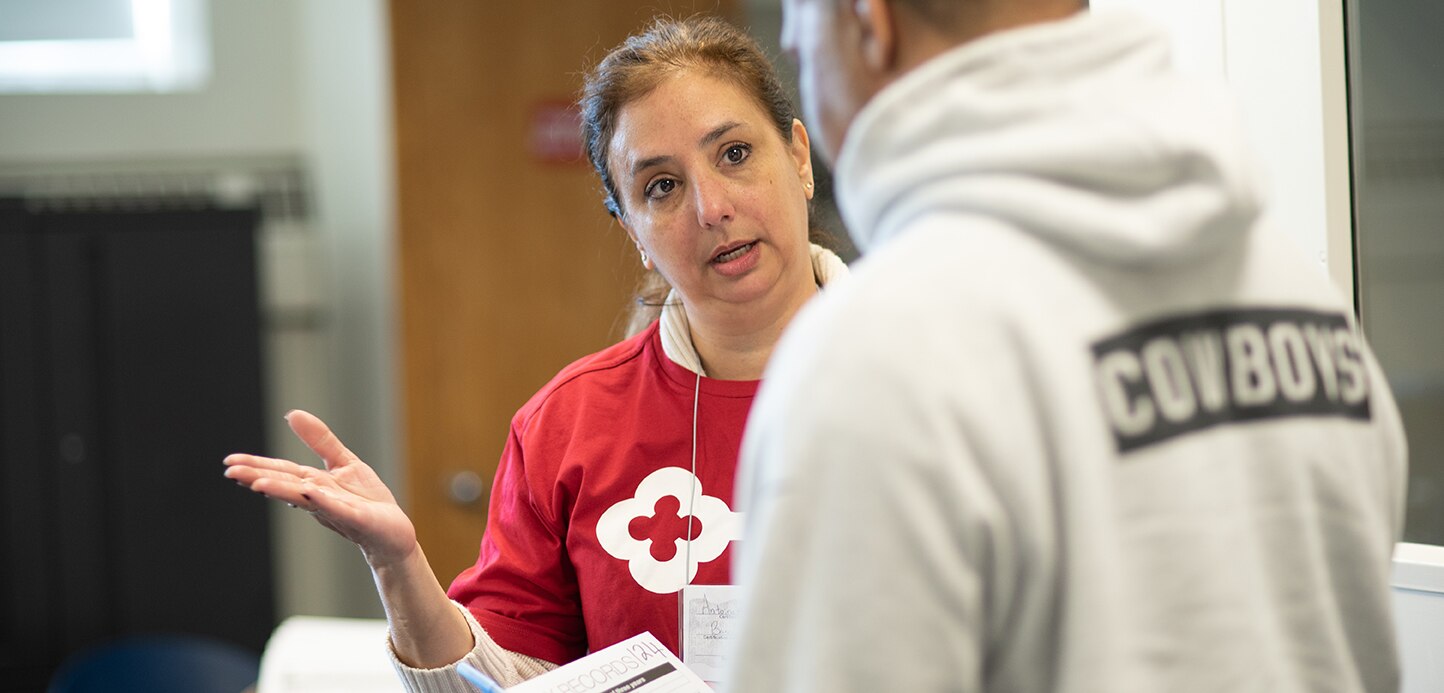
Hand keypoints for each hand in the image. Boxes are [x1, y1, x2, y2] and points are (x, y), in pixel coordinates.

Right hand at [223, 410, 417, 567]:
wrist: (393, 532)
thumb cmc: (366, 500)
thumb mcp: (343, 462)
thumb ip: (319, 441)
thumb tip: (292, 414)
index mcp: (314, 484)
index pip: (281, 472)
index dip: (256, 466)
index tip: (230, 462)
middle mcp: (319, 498)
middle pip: (286, 485)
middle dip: (259, 478)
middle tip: (231, 473)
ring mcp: (337, 509)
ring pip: (306, 499)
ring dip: (282, 491)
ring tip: (257, 483)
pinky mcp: (358, 518)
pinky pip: (339, 509)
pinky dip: (324, 501)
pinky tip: (310, 492)